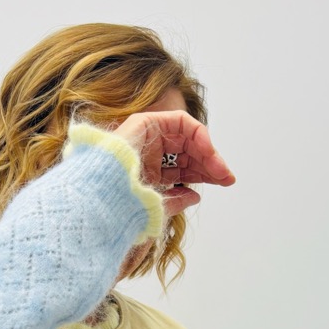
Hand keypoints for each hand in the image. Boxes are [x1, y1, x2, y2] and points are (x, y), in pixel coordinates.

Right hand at [113, 110, 234, 216]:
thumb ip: (176, 200)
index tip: (225, 181)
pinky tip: (208, 152)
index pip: (184, 167)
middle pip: (189, 152)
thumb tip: (195, 196)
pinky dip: (198, 134)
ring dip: (208, 151)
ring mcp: (147, 136)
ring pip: (188, 137)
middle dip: (211, 163)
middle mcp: (148, 152)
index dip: (206, 173)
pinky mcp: (146, 122)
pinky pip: (181, 122)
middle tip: (226, 177)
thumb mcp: (157, 206)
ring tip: (220, 169)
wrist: (101, 196)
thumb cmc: (122, 205)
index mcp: (148, 172)